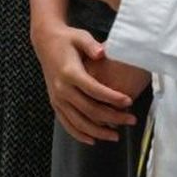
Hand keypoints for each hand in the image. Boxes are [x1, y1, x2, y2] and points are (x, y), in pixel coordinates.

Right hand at [31, 24, 139, 144]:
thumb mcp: (80, 36)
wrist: (45, 42)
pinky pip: (67, 124)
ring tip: (116, 135)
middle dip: (112, 117)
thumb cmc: (67, 39)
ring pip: (79, 122)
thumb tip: (103, 52)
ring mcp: (57, 98)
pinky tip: (93, 140)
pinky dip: (80, 134)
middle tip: (131, 120)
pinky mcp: (55, 103)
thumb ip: (92, 45)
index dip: (112, 97)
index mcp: (69, 73)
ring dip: (98, 131)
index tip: (129, 101)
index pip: (94, 90)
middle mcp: (62, 89)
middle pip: (89, 110)